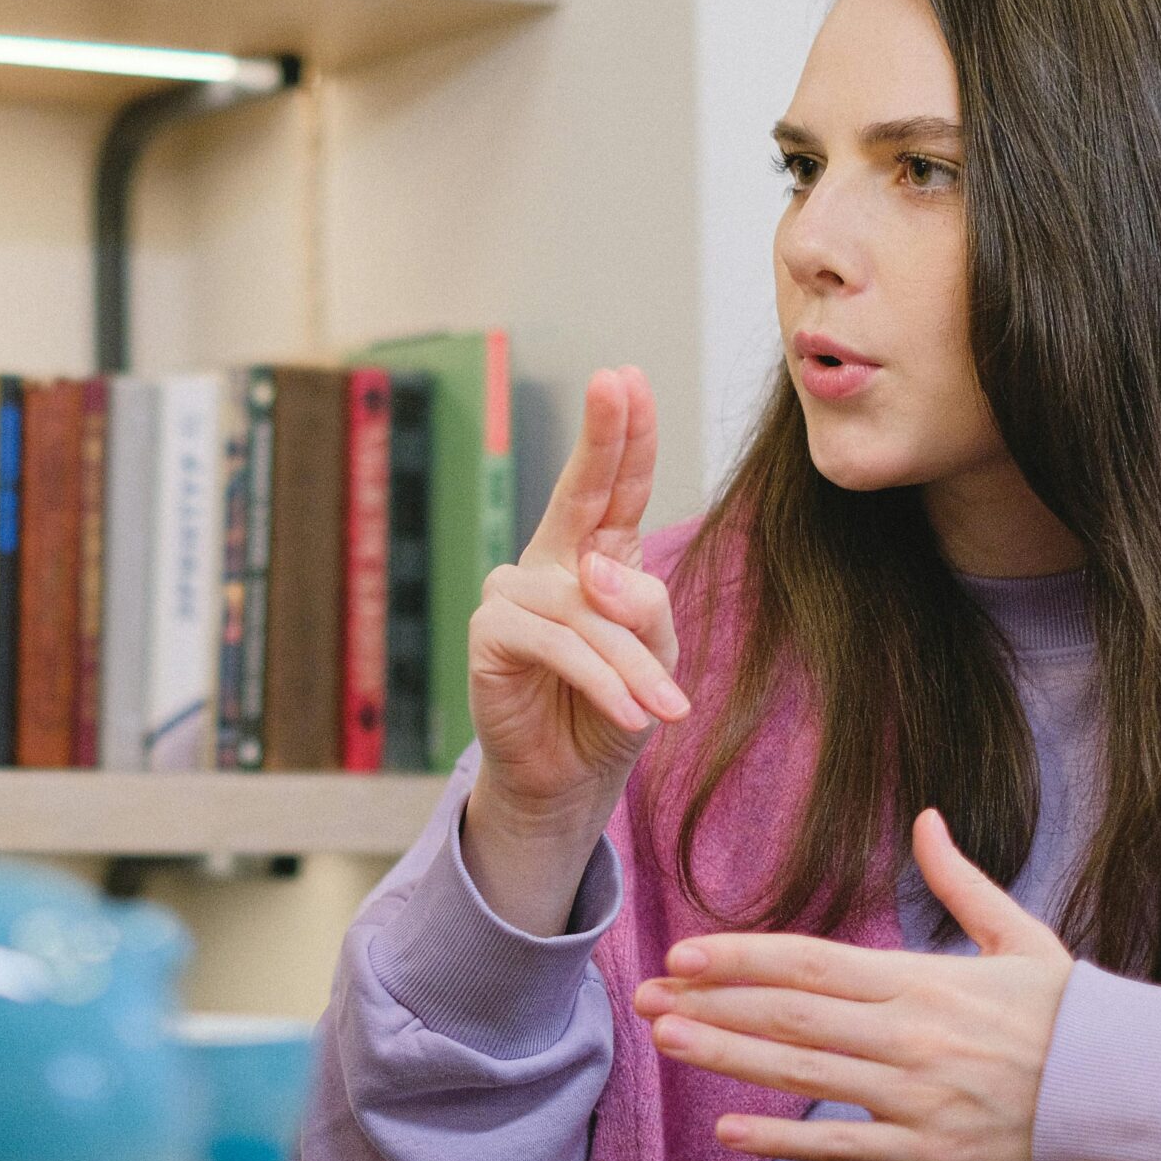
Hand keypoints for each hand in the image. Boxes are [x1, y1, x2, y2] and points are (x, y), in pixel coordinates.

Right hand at [461, 366, 686, 932]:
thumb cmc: (613, 712)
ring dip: (634, 665)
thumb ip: (644, 609)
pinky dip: (602, 680)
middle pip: (579, 493)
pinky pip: (559, 644)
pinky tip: (632, 714)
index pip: (613, 488)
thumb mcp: (654, 658)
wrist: (567, 782)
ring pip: (589, 608)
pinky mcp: (491, 636)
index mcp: (594, 557)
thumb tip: (597, 570)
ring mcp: (514, 595)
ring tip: (668, 712)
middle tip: (615, 382)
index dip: (623, 435)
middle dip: (602, 437)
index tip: (626, 379)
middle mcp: (551, 564)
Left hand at [631, 810, 1075, 1160]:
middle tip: (645, 997)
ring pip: (804, 1072)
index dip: (741, 956)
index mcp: (925, 980)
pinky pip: (846, 1144)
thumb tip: (925, 818)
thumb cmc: (1077, 1014)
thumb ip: (959, 881)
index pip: (811, 960)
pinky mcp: (934, 1153)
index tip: (683, 952)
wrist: (1145, 1093)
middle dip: (711, 1002)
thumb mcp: (1022, 935)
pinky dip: (784, 1139)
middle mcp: (912, 1034)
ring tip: (666, 1039)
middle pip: (790, 1013)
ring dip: (728, 1055)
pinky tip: (728, 1128)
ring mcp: (920, 1096)